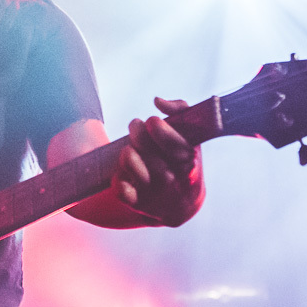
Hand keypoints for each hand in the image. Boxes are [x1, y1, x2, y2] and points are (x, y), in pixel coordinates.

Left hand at [113, 97, 204, 226]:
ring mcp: (155, 193)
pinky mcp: (138, 205)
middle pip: (145, 147)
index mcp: (189, 160)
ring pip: (129, 162)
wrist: (180, 201)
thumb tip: (158, 101)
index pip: (172, 143)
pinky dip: (117, 178)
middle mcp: (173, 179)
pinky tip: (124, 173)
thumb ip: (180, 109)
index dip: (158, 128)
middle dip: (137, 132)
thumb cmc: (181, 158)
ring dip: (126, 152)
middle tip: (136, 127)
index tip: (152, 121)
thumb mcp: (189, 135)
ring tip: (130, 151)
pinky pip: (119, 187)